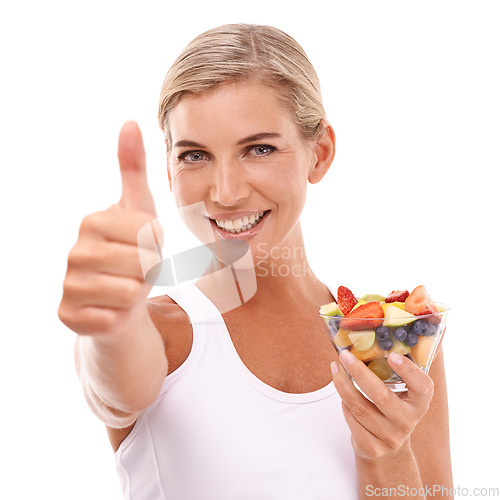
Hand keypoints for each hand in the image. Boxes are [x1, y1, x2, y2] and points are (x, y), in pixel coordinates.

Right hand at [58, 121, 160, 336]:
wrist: (120, 298)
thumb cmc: (133, 250)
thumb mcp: (139, 209)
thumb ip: (134, 168)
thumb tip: (130, 122)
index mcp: (93, 221)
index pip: (149, 233)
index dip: (158, 244)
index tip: (145, 246)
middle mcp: (75, 251)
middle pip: (141, 262)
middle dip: (150, 269)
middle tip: (137, 270)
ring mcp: (68, 285)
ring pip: (130, 292)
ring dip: (138, 293)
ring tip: (127, 286)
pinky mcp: (68, 316)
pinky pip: (114, 318)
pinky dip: (122, 315)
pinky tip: (112, 308)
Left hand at [331, 350, 433, 461]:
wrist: (388, 451)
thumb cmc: (391, 410)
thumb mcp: (401, 394)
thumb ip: (394, 372)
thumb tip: (373, 338)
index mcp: (419, 404)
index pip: (423, 387)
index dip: (409, 371)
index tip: (392, 355)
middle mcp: (407, 421)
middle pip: (380, 395)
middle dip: (359, 372)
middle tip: (344, 356)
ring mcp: (390, 437)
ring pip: (360, 407)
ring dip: (343, 385)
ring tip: (336, 368)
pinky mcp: (372, 447)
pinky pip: (351, 420)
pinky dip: (343, 403)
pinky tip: (342, 392)